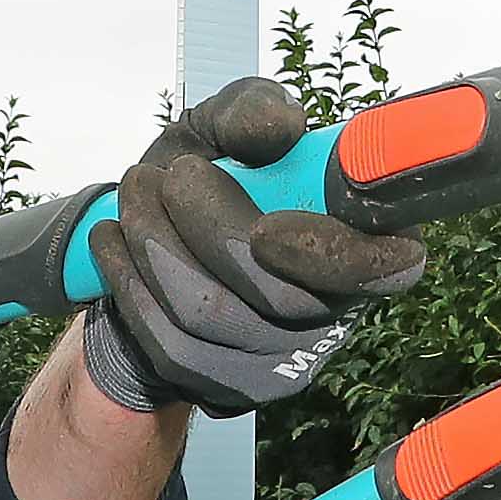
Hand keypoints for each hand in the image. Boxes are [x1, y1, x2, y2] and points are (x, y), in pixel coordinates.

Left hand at [85, 79, 427, 416]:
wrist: (150, 249)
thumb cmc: (206, 182)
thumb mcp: (222, 129)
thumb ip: (252, 110)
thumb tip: (280, 129)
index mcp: (368, 244)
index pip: (389, 270)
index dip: (332, 257)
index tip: (264, 226)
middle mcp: (338, 314)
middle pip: (282, 297)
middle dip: (207, 227)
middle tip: (166, 177)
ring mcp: (284, 363)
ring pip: (214, 317)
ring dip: (156, 244)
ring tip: (133, 195)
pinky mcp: (229, 389)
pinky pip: (172, 346)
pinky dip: (131, 284)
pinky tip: (111, 242)